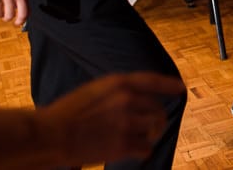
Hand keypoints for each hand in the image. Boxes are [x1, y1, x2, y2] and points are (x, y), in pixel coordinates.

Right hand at [40, 71, 185, 165]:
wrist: (52, 134)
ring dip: (150, 135)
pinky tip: (134, 151)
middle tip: (152, 128)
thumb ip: (116, 92)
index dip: (168, 84)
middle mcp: (126, 99)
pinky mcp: (123, 144)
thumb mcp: (94, 90)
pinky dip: (143, 150)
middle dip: (157, 119)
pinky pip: (146, 147)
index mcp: (117, 83)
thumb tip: (135, 100)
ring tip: (140, 140)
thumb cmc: (67, 113)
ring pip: (154, 128)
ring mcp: (126, 122)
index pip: (152, 80)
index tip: (180, 88)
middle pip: (156, 108)